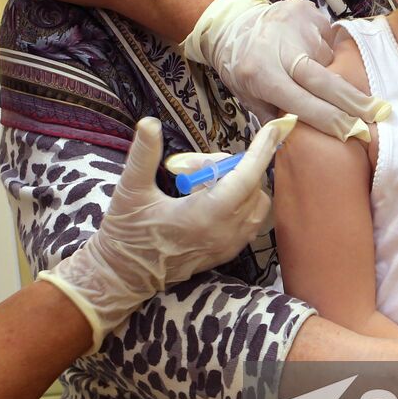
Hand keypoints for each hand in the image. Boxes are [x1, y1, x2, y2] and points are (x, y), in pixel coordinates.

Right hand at [39, 116, 292, 351]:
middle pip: (251, 186)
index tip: (274, 129)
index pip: (245, 179)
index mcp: (202, 216)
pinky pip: (251, 220)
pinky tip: (211, 197)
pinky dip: (242, 202)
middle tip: (191, 167)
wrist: (124, 275)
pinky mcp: (227, 253)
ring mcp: (227, 246)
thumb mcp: (130, 190)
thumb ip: (143, 154)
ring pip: (256, 204)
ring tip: (200, 184)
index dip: (260, 152)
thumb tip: (149, 122)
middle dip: (231, 166)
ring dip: (240, 184)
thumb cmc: (125, 233)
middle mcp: (223, 233)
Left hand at [181, 0, 386, 140]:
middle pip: (327, 81)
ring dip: (331, 70)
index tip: (354, 132)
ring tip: (313, 70)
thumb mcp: (250, 98)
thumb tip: (306, 139)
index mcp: (263, 75)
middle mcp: (282, 50)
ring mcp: (297, 27)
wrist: (233, 24)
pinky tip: (309, 49)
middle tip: (379, 113)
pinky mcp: (307, 11)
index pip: (304, 103)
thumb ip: (276, 118)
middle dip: (354, 100)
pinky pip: (328, 38)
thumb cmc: (243, 69)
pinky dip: (324, 50)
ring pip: (330, 59)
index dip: (331, 120)